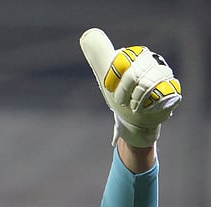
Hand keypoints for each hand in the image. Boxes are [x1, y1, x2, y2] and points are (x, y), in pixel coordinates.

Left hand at [80, 28, 181, 147]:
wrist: (134, 117)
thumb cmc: (120, 94)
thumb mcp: (104, 74)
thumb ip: (98, 55)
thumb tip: (87, 36)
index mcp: (134, 54)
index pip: (120, 63)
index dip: (113, 80)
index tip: (110, 88)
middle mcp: (151, 60)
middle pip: (133, 74)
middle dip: (123, 92)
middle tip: (121, 101)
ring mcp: (163, 73)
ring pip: (146, 85)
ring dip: (135, 100)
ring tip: (133, 105)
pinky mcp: (172, 88)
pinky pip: (160, 95)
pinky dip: (149, 105)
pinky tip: (146, 107)